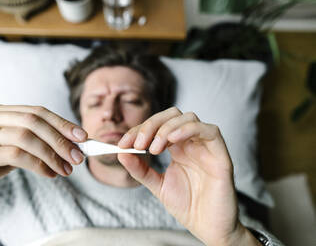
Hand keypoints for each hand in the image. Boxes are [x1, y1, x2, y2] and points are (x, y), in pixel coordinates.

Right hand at [0, 104, 86, 207]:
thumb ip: (31, 144)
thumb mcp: (8, 151)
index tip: (83, 136)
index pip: (36, 111)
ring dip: (52, 154)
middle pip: (33, 121)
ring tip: (66, 169)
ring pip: (24, 136)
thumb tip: (68, 146)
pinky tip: (49, 174)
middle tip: (78, 157)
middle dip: (61, 139)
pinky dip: (36, 164)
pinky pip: (12, 154)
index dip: (62, 122)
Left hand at [117, 107, 259, 245]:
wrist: (208, 227)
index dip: (139, 130)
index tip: (123, 143)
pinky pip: (210, 131)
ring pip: (189, 118)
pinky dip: (188, 129)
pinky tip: (172, 139)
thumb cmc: (187, 206)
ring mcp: (206, 147)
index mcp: (178, 148)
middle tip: (138, 143)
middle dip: (151, 125)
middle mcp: (192, 143)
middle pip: (172, 116)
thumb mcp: (157, 185)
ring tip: (153, 148)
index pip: (158, 126)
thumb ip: (140, 169)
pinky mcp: (221, 155)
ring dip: (166, 128)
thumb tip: (121, 153)